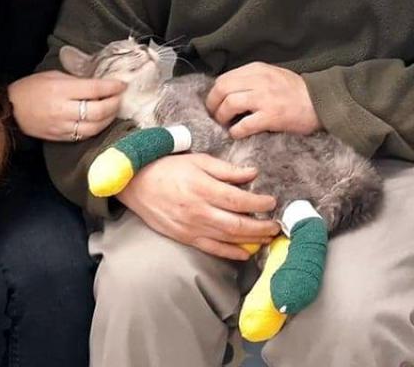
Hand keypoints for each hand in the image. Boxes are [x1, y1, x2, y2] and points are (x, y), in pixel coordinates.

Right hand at [8, 70, 126, 142]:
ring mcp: (62, 126)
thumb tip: (99, 83)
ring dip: (109, 118)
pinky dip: (97, 128)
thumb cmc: (32, 88)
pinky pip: (84, 135)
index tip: (122, 84)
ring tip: (113, 109)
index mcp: (61, 90)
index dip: (112, 87)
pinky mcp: (60, 138)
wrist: (10, 109)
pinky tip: (101, 121)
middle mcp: (63, 110)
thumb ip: (76, 80)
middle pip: (98, 111)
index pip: (94, 89)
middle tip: (120, 97)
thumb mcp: (53, 75)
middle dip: (114, 103)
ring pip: (94, 127)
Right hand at [117, 153, 279, 259]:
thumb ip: (226, 169)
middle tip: (276, 225)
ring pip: (228, 238)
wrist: (137, 184)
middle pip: (237, 224)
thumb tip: (253, 173)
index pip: (239, 200)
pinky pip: (213, 249)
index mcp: (203, 188)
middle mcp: (198, 211)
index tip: (272, 202)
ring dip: (252, 240)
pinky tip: (245, 252)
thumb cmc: (168, 168)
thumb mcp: (198, 160)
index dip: (259, 203)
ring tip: (267, 237)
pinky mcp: (185, 237)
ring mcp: (191, 227)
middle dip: (261, 227)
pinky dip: (231, 253)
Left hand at [206, 62, 321, 138]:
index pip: (224, 78)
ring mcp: (265, 98)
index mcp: (257, 69)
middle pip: (222, 89)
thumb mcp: (272, 75)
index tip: (215, 104)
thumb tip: (228, 91)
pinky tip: (237, 133)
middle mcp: (259, 80)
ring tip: (225, 124)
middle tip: (215, 116)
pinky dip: (236, 131)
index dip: (214, 93)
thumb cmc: (296, 91)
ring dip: (222, 117)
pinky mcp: (272, 116)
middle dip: (213, 105)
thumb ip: (251, 79)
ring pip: (229, 104)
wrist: (321, 102)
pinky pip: (244, 124)